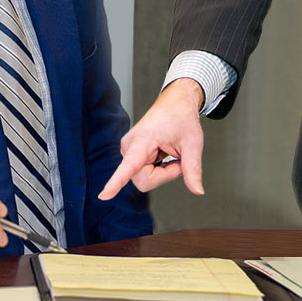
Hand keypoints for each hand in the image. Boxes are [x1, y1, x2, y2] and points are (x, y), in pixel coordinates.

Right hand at [99, 78, 206, 199]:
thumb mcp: (193, 144)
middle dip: (164, 176)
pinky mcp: (130, 154)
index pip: (129, 166)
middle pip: (144, 181)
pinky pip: (143, 173)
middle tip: (177, 159)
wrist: (174, 104)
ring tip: (168, 152)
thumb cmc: (181, 119)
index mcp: (143, 140)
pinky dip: (158, 168)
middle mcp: (129, 147)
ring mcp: (128, 151)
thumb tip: (198, 191)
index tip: (104, 196)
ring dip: (162, 171)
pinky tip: (162, 154)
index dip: (116, 182)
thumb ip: (193, 169)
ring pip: (144, 178)